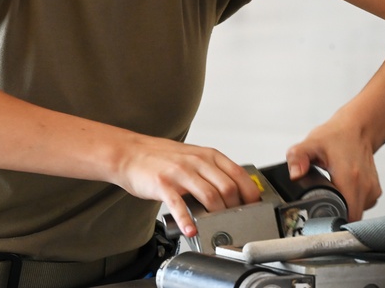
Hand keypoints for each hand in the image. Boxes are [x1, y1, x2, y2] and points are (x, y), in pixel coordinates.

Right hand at [113, 137, 261, 236]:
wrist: (130, 153)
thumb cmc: (162, 158)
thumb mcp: (193, 157)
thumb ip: (212, 171)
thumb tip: (235, 191)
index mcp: (207, 155)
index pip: (238, 174)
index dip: (250, 193)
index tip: (254, 207)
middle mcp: (196, 161)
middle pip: (227, 187)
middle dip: (235, 208)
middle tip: (235, 221)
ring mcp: (180, 172)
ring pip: (209, 196)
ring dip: (217, 216)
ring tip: (217, 228)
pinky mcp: (163, 185)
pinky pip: (179, 205)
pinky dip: (187, 221)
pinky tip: (192, 231)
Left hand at [285, 121, 381, 221]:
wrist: (357, 128)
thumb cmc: (336, 136)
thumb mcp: (311, 143)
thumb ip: (298, 157)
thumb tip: (295, 174)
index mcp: (350, 178)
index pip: (346, 217)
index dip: (332, 223)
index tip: (319, 221)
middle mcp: (365, 186)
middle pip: (351, 218)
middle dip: (335, 217)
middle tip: (320, 207)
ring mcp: (372, 189)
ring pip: (357, 214)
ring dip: (343, 209)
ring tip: (331, 196)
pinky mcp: (375, 190)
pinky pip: (362, 206)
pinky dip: (351, 203)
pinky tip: (342, 192)